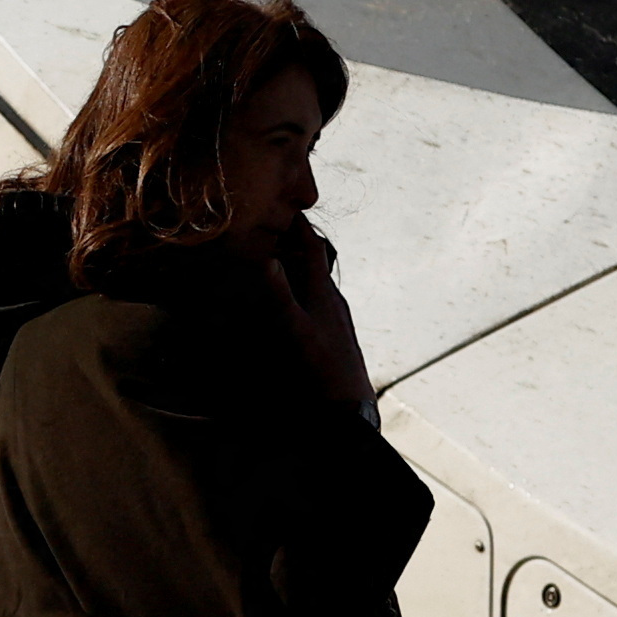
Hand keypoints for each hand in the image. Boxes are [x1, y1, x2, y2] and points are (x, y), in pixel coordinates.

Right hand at [266, 223, 377, 414]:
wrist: (350, 412)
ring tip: (279, 262)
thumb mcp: (295, 332)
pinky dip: (302, 296)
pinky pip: (317, 307)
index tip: (283, 203)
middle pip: (315, 262)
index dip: (298, 224)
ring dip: (299, 270)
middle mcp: (332, 301)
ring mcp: (336, 320)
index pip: (312, 246)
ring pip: (317, 285)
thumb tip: (265, 259)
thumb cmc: (323, 372)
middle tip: (273, 228)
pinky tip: (294, 308)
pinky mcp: (335, 339)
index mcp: (323, 293)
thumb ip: (279, 296)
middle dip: (296, 243)